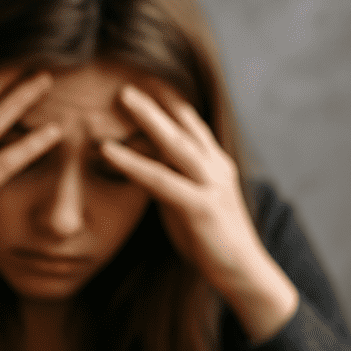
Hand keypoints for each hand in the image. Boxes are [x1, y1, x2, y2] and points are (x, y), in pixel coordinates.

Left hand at [100, 83, 298, 342]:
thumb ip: (169, 181)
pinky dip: (132, 163)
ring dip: (148, 117)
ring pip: (176, 143)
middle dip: (157, 99)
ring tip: (121, 97)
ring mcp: (210, 186)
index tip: (144, 80)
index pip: (191, 124)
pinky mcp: (200, 208)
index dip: (168, 101)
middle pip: (183, 124)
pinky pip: (160, 180)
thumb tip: (141, 166)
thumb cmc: (211, 241)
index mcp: (215, 164)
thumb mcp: (187, 203)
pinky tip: (108, 152)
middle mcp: (216, 168)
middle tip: (127, 78)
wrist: (242, 273)